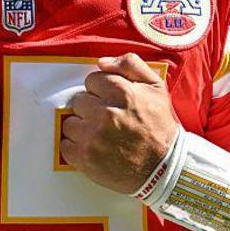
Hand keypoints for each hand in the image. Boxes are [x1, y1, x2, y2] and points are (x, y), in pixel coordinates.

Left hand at [60, 53, 179, 193]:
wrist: (164, 167)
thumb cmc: (159, 126)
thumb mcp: (155, 86)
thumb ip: (130, 64)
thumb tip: (102, 62)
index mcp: (122, 92)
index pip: (91, 81)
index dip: (100, 91)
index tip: (110, 102)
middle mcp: (106, 113)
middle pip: (79, 101)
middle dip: (90, 109)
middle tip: (107, 120)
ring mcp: (94, 137)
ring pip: (70, 122)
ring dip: (81, 128)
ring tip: (100, 135)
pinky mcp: (85, 158)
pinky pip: (65, 145)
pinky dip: (76, 148)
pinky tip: (93, 148)